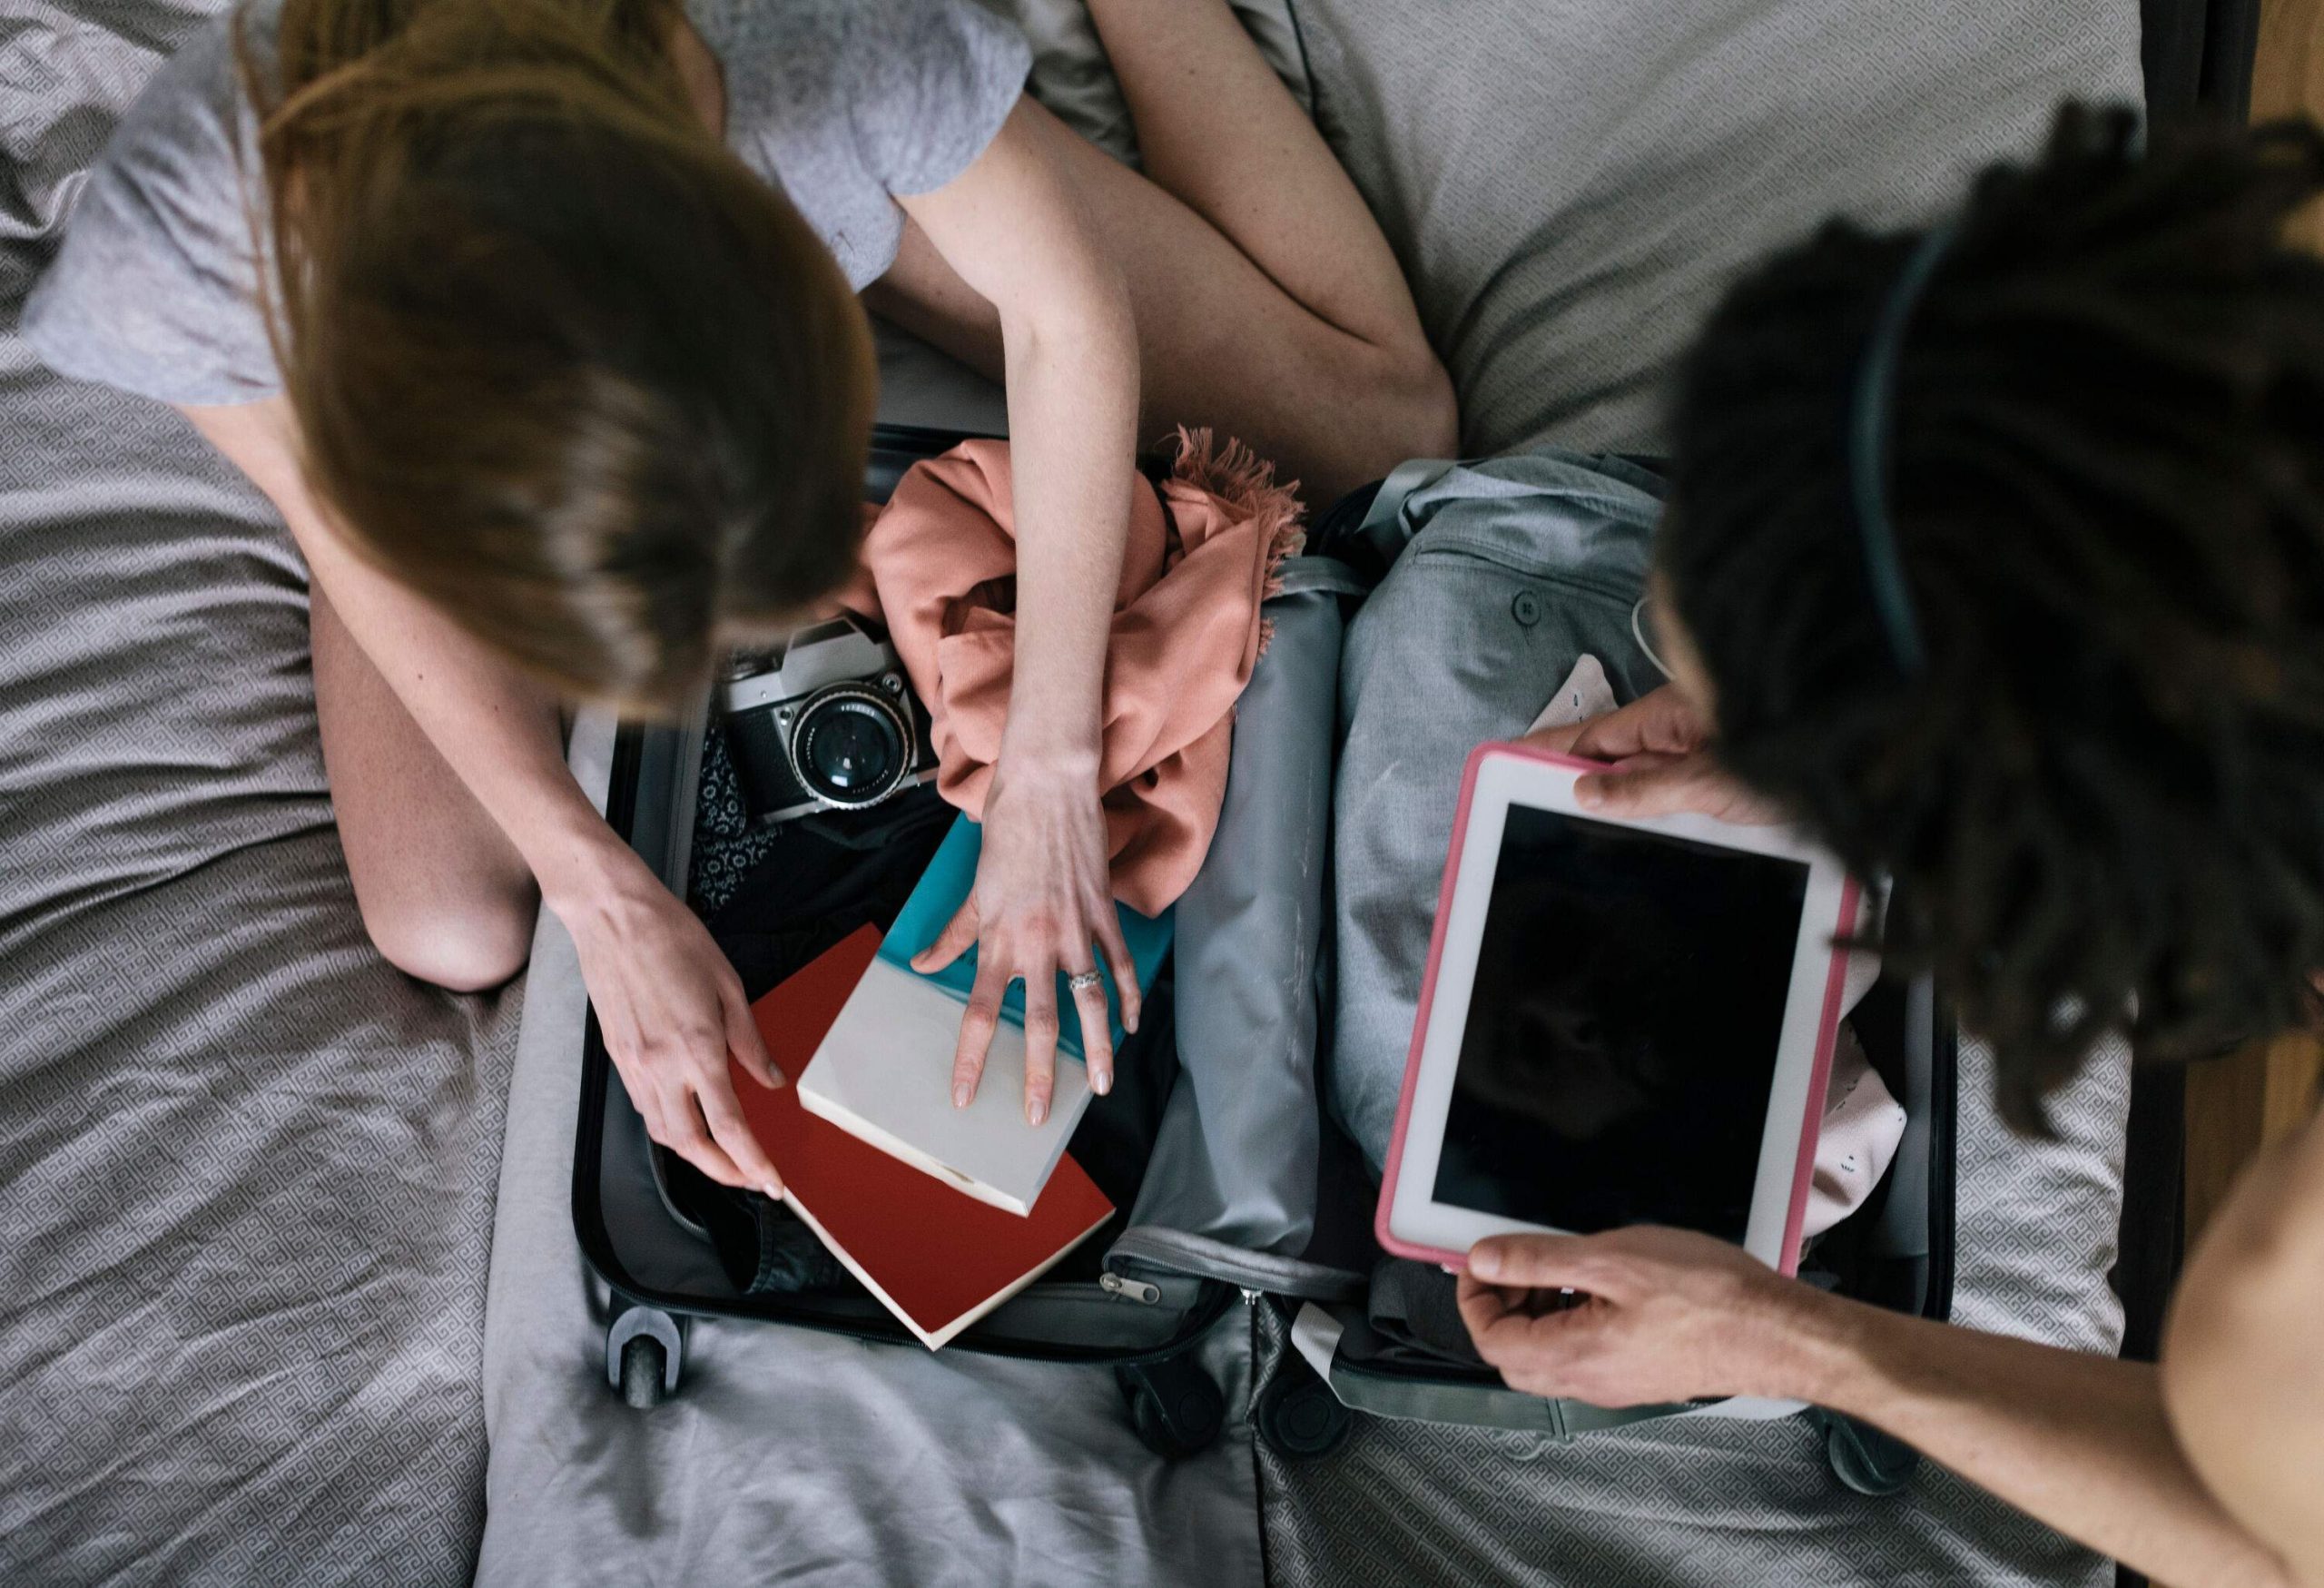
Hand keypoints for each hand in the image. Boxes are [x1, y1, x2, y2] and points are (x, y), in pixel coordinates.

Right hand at [554, 845, 786, 1198]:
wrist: (613, 916)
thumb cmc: (673, 939)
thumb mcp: (730, 987)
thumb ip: (751, 1043)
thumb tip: (773, 1080)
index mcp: (697, 1049)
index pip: (730, 1127)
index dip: (754, 1163)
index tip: (772, 1183)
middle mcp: (661, 1067)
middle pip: (691, 1145)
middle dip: (724, 1172)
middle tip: (751, 1179)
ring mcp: (633, 1065)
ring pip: (663, 1133)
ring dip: (695, 1155)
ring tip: (723, 1158)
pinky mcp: (617, 1058)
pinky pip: (645, 1109)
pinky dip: (669, 1127)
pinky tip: (688, 1121)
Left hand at [913, 751, 1139, 1124]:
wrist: (1047, 787)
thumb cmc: (1005, 832)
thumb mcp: (975, 889)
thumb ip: (954, 934)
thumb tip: (924, 965)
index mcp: (998, 939)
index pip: (981, 1013)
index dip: (973, 1060)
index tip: (965, 1096)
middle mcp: (1037, 943)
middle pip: (1042, 1024)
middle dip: (1041, 1074)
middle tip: (1039, 1114)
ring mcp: (1076, 931)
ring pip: (1091, 1004)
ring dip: (1099, 1050)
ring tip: (1102, 1086)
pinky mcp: (1104, 914)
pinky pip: (1121, 967)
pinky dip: (1129, 999)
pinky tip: (1132, 1025)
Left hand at [1457, 1226, 1838, 1406]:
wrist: (1779, 1333)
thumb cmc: (1708, 1296)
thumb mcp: (1612, 1261)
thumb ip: (1540, 1261)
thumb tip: (1483, 1259)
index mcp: (1574, 1357)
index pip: (1491, 1340)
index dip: (1474, 1297)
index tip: (1480, 1258)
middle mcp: (1589, 1381)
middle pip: (1513, 1353)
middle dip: (1503, 1304)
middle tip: (1517, 1262)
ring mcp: (1615, 1382)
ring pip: (1548, 1354)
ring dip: (1537, 1310)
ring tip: (1558, 1266)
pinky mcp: (1638, 1373)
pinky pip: (1583, 1352)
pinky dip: (1570, 1317)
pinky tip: (1596, 1284)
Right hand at [1523, 685, 1780, 824]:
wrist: (1868, 758)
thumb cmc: (1797, 749)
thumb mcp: (1710, 779)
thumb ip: (1643, 788)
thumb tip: (1583, 791)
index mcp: (1667, 716)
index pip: (1590, 735)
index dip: (1548, 749)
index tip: (1508, 758)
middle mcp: (1681, 732)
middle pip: (1613, 762)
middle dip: (1579, 786)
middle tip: (1536, 815)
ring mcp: (1703, 756)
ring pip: (1645, 784)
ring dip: (1622, 810)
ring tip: (1581, 839)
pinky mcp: (1725, 782)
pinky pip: (1676, 799)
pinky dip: (1656, 819)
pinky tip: (1642, 842)